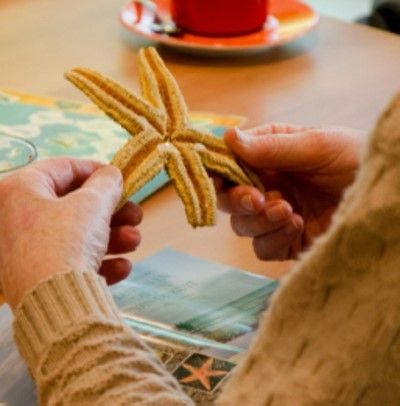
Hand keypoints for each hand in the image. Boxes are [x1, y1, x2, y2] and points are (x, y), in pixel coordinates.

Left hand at [0, 158, 141, 308]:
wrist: (54, 306)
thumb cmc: (66, 243)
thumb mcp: (92, 206)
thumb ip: (106, 185)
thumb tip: (111, 175)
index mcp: (19, 190)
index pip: (64, 168)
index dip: (97, 171)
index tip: (121, 177)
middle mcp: (15, 219)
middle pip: (74, 206)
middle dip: (112, 212)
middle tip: (136, 215)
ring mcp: (25, 251)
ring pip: (77, 235)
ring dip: (112, 237)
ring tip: (134, 242)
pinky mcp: (36, 278)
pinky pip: (71, 261)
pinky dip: (98, 262)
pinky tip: (122, 267)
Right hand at [217, 124, 364, 259]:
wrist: (385, 194)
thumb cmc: (355, 157)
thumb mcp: (317, 145)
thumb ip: (272, 146)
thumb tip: (228, 137)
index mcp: (268, 156)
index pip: (228, 165)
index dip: (217, 172)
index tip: (219, 178)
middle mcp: (267, 185)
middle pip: (229, 200)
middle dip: (238, 201)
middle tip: (257, 199)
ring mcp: (276, 215)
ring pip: (243, 226)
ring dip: (260, 220)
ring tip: (289, 210)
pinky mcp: (287, 242)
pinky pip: (263, 248)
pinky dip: (273, 239)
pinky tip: (296, 225)